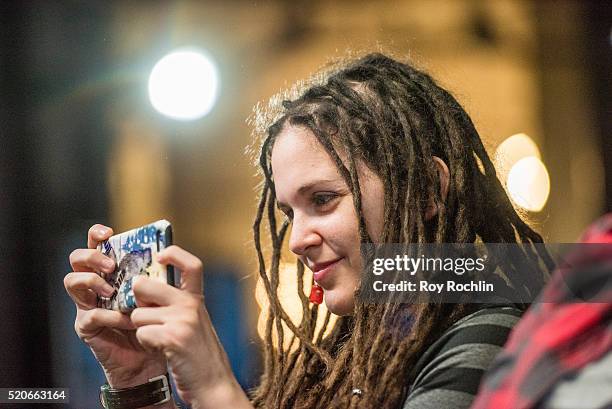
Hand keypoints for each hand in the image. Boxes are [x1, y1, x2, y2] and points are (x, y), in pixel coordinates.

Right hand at [64, 224, 167, 387]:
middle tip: (110, 266)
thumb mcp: (159, 291)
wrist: (151, 355)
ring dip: (92, 282)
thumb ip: (157, 273)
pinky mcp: (86, 326)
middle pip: (77, 258)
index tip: (108, 232)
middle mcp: (94, 283)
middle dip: (92, 257)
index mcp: (111, 270)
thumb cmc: (155, 318)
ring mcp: (86, 304)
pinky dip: (109, 315)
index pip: (96, 244)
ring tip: (111, 290)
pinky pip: (90, 314)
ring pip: (72, 281)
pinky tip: (126, 319)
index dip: (97, 234)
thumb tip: (168, 250)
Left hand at [130, 246, 251, 407]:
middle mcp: (191, 304)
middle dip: (136, 301)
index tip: (160, 257)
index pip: (191, 264)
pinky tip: (162, 350)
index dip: (173, 254)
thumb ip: (177, 304)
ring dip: (141, 329)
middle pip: (143, 285)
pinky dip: (146, 344)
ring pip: (137, 313)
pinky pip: (142, 333)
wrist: (214, 384)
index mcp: (197, 299)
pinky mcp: (173, 337)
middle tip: (147, 316)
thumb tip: (143, 289)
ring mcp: (183, 320)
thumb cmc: (199, 355)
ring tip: (160, 340)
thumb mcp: (195, 322)